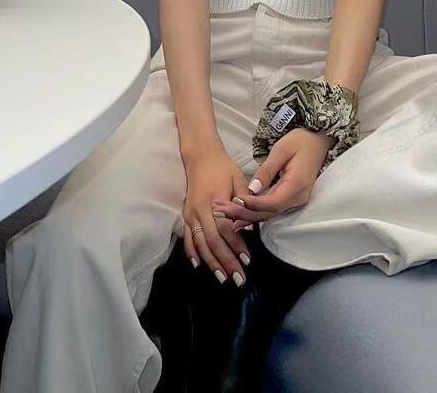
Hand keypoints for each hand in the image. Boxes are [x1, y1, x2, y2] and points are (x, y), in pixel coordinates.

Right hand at [181, 145, 253, 284]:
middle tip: (238, 279)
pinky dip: (191, 253)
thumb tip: (251, 226)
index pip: (226, 229)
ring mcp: (190, 214)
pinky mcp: (185, 215)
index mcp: (215, 200)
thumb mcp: (238, 178)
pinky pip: (187, 238)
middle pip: (213, 242)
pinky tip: (198, 265)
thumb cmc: (223, 167)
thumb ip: (244, 201)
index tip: (247, 260)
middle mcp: (200, 210)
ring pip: (200, 244)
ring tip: (222, 278)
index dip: (236, 246)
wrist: (201, 156)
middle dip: (225, 262)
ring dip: (211, 262)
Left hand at [211, 128, 330, 225]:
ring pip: (269, 214)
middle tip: (220, 212)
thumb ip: (266, 170)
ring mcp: (296, 201)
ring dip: (246, 216)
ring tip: (224, 216)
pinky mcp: (291, 199)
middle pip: (268, 212)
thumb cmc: (300, 140)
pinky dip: (255, 212)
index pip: (272, 202)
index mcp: (297, 185)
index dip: (252, 205)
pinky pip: (272, 209)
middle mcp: (298, 198)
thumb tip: (252, 189)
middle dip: (243, 214)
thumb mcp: (281, 149)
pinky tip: (239, 215)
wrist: (318, 140)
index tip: (234, 202)